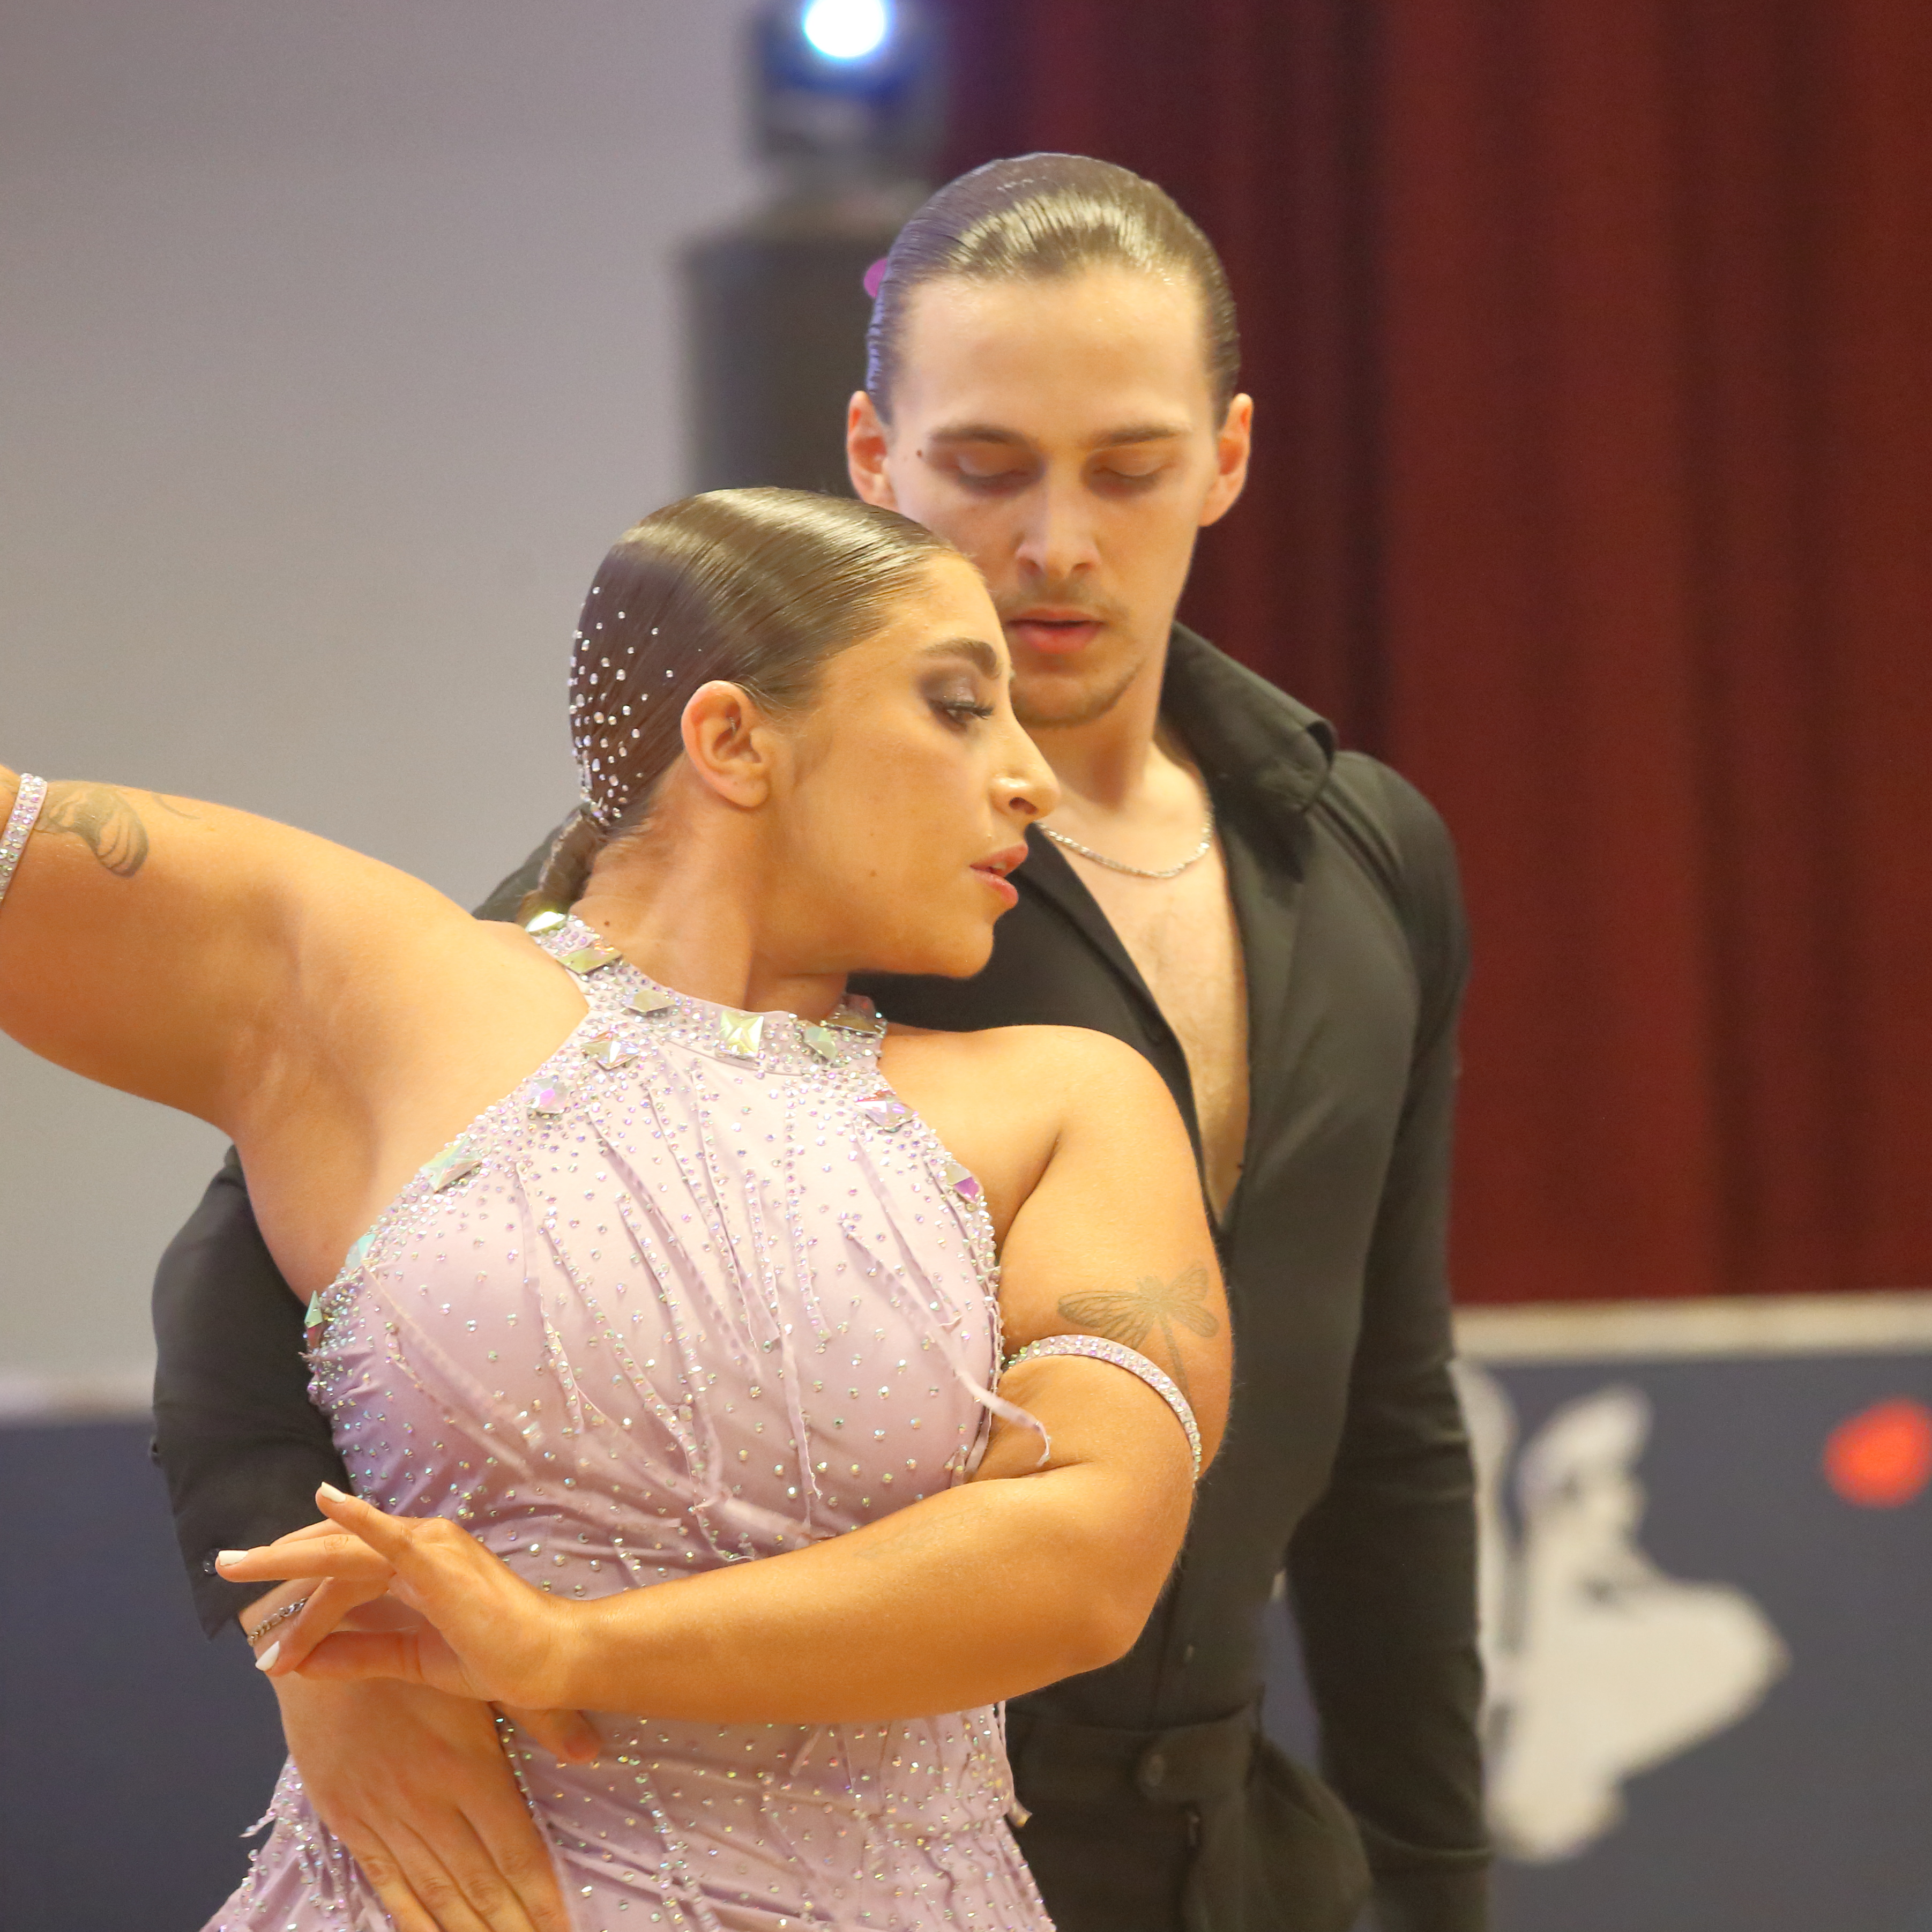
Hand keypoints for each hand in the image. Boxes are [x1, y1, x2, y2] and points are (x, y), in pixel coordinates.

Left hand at [219, 1486, 580, 1708]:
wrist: (546, 1661)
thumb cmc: (493, 1658)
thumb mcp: (412, 1659)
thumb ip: (361, 1654)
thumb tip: (299, 1661)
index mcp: (416, 1565)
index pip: (344, 1577)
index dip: (301, 1608)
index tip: (266, 1649)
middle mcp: (420, 1544)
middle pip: (332, 1551)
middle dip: (275, 1560)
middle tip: (223, 1566)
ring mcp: (429, 1547)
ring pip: (343, 1547)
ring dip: (286, 1553)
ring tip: (236, 1561)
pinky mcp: (437, 1560)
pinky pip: (388, 1535)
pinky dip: (355, 1517)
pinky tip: (324, 1500)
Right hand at [272, 1671, 577, 1931]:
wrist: (324, 1640)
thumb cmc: (415, 1645)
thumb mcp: (483, 1674)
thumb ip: (542, 1715)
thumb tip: (593, 1751)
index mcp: (468, 1768)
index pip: (515, 1852)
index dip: (541, 1897)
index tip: (564, 1928)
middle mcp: (428, 1803)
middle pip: (479, 1885)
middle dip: (512, 1926)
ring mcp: (385, 1816)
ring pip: (435, 1893)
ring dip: (467, 1931)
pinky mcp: (348, 1819)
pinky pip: (385, 1883)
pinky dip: (411, 1920)